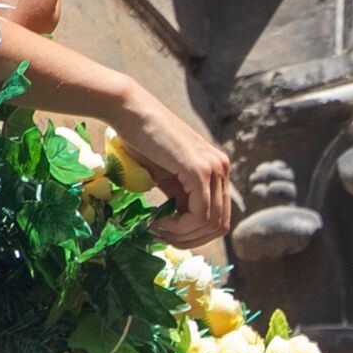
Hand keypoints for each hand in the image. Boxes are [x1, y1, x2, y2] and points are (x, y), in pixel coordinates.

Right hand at [108, 84, 233, 246]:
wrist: (131, 112)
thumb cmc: (143, 142)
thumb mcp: (168, 177)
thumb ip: (182, 198)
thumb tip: (184, 229)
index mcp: (217, 169)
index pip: (220, 217)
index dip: (194, 234)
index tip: (167, 233)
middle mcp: (221, 167)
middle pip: (220, 225)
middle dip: (190, 239)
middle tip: (163, 236)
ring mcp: (213, 167)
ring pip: (211, 223)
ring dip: (182, 235)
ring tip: (159, 227)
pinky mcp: (199, 170)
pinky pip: (200, 214)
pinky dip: (180, 227)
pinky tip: (160, 221)